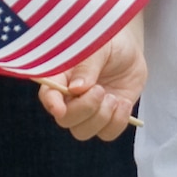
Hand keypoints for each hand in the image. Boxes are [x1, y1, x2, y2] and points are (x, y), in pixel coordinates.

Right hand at [39, 25, 145, 141]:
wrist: (128, 50)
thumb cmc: (107, 42)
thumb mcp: (99, 47)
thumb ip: (87, 66)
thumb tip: (76, 89)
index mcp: (61, 77)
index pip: (48, 95)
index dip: (51, 103)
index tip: (60, 108)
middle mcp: (70, 98)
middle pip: (65, 120)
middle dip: (84, 109)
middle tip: (100, 90)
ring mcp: (88, 111)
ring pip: (83, 132)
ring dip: (101, 117)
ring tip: (113, 97)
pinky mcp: (107, 119)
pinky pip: (106, 134)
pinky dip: (117, 122)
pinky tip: (123, 103)